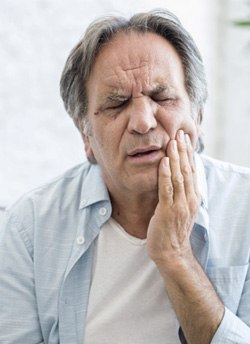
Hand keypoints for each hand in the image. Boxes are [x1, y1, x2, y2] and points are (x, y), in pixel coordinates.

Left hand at [147, 129, 199, 264]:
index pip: (191, 171)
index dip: (188, 154)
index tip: (185, 139)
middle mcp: (189, 199)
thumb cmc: (173, 230)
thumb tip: (177, 177)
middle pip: (187, 170)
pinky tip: (163, 161)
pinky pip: (167, 189)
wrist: (171, 252)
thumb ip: (181, 192)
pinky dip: (165, 174)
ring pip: (178, 176)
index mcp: (192, 197)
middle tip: (180, 133)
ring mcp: (179, 205)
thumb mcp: (181, 208)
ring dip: (175, 158)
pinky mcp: (167, 210)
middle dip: (183, 150)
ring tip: (173, 141)